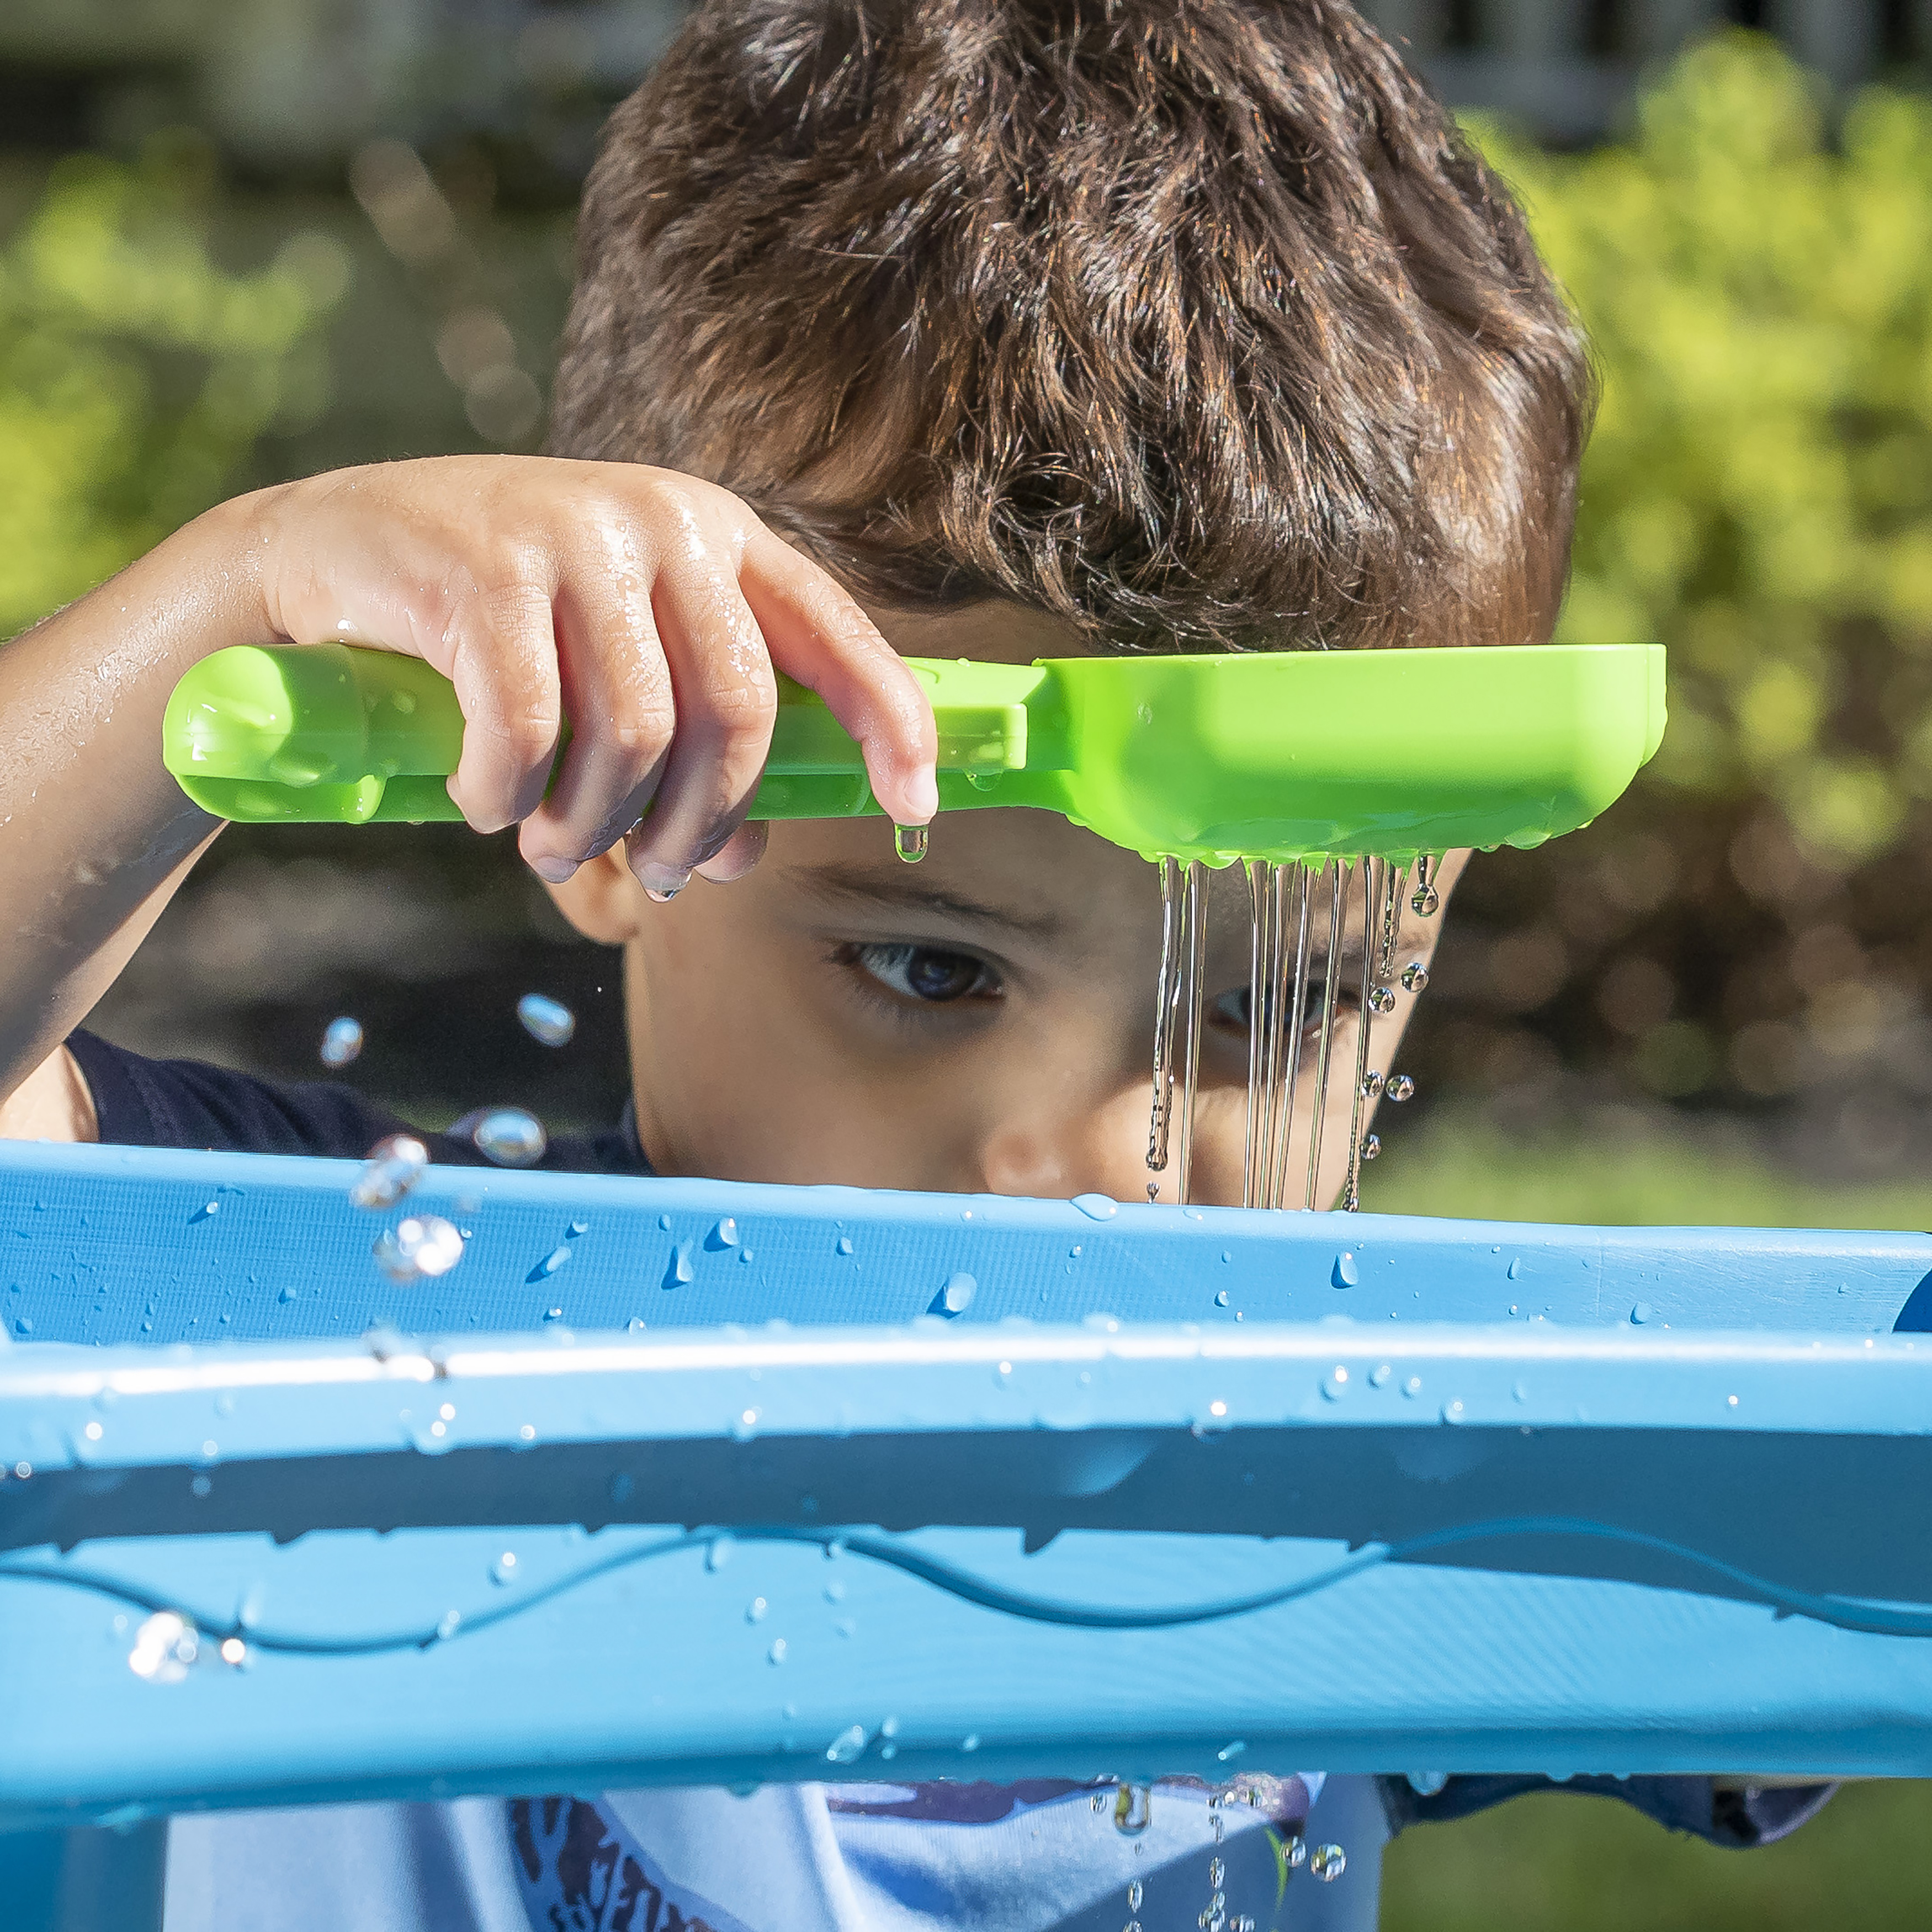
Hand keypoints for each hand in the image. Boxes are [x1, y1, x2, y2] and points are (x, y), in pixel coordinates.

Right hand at [246, 457, 937, 893]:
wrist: (329, 552)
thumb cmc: (495, 627)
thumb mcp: (617, 668)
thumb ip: (693, 745)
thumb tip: (745, 855)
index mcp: (716, 536)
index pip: (834, 632)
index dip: (890, 720)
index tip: (917, 801)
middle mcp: (660, 521)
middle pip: (738, 711)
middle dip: (703, 822)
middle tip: (663, 876)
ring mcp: (573, 537)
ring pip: (636, 735)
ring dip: (595, 825)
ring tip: (555, 847)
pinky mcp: (483, 569)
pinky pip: (527, 734)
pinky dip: (508, 796)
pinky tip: (485, 802)